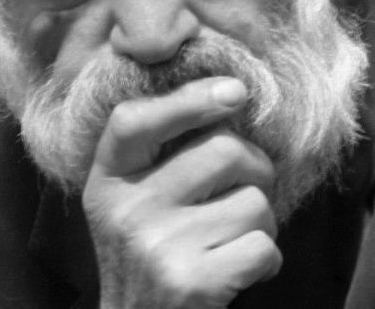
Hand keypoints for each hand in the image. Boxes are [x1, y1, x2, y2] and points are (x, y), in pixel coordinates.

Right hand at [83, 77, 281, 307]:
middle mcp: (127, 209)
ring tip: (235, 236)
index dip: (188, 99)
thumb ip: (159, 155)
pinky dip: (266, 257)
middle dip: (256, 166)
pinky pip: (263, 246)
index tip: (234, 92)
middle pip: (222, 151)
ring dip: (262, 219)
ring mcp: (157, 245)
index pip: (133, 121)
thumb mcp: (131, 200)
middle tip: (249, 185)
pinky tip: (242, 267)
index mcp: (108, 181)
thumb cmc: (146, 252)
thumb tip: (229, 97)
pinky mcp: (192, 282)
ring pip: (254, 201)